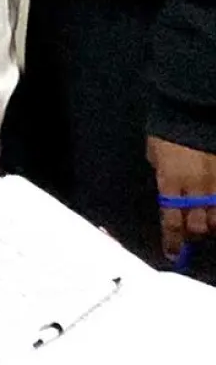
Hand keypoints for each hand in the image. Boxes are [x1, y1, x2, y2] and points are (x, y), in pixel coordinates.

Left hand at [150, 135, 215, 259]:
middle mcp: (194, 188)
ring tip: (207, 224)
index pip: (171, 220)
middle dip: (193, 234)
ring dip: (211, 224)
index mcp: (170, 182)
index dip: (173, 241)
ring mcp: (214, 183)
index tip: (173, 255)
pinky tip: (215, 210)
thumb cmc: (166, 130)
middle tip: (190, 236)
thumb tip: (166, 192)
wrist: (190, 110)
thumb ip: (162, 176)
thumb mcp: (155, 154)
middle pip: (197, 225)